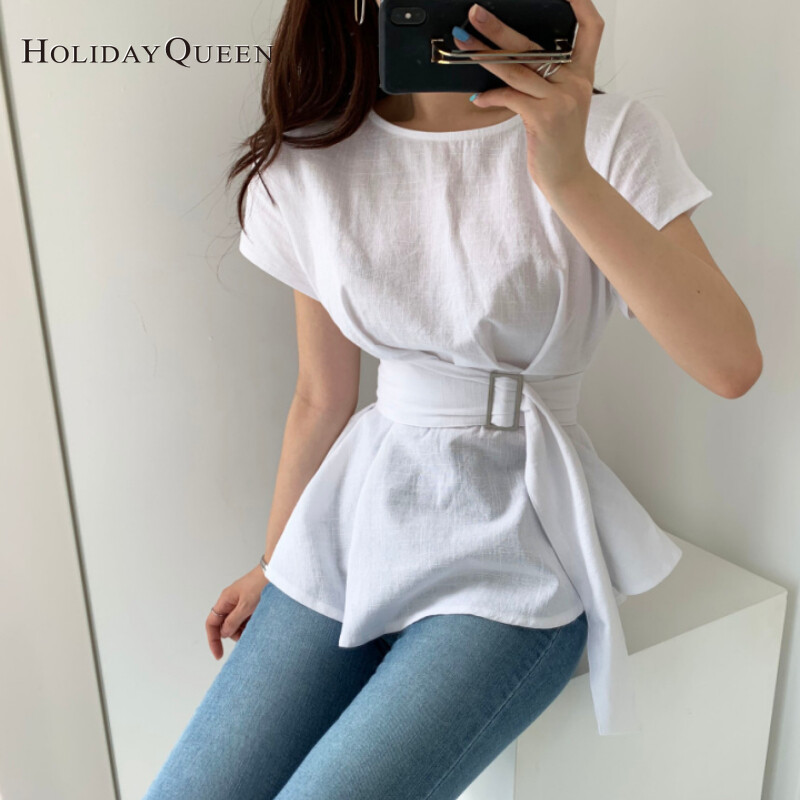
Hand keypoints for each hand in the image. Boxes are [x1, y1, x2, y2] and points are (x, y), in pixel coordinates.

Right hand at [205, 565, 267, 659]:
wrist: (275, 572)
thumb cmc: (260, 584)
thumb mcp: (245, 606)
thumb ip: (233, 622)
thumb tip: (224, 633)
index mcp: (225, 600)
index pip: (212, 624)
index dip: (213, 640)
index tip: (219, 655)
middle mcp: (231, 602)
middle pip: (225, 626)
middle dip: (234, 634)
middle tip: (247, 635)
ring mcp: (241, 602)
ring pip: (237, 623)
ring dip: (244, 629)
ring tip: (256, 625)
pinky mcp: (252, 603)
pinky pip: (247, 618)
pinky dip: (252, 623)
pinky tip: (260, 621)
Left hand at [452, 0, 603, 193]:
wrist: (567, 177)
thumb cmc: (557, 141)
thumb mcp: (559, 104)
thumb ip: (545, 80)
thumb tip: (508, 59)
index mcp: (583, 74)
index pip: (591, 27)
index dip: (580, 2)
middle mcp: (575, 82)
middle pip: (535, 44)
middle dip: (500, 27)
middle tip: (475, 13)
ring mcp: (561, 99)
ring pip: (517, 68)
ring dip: (484, 55)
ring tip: (463, 44)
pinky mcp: (544, 117)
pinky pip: (510, 97)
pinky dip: (490, 96)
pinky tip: (477, 97)